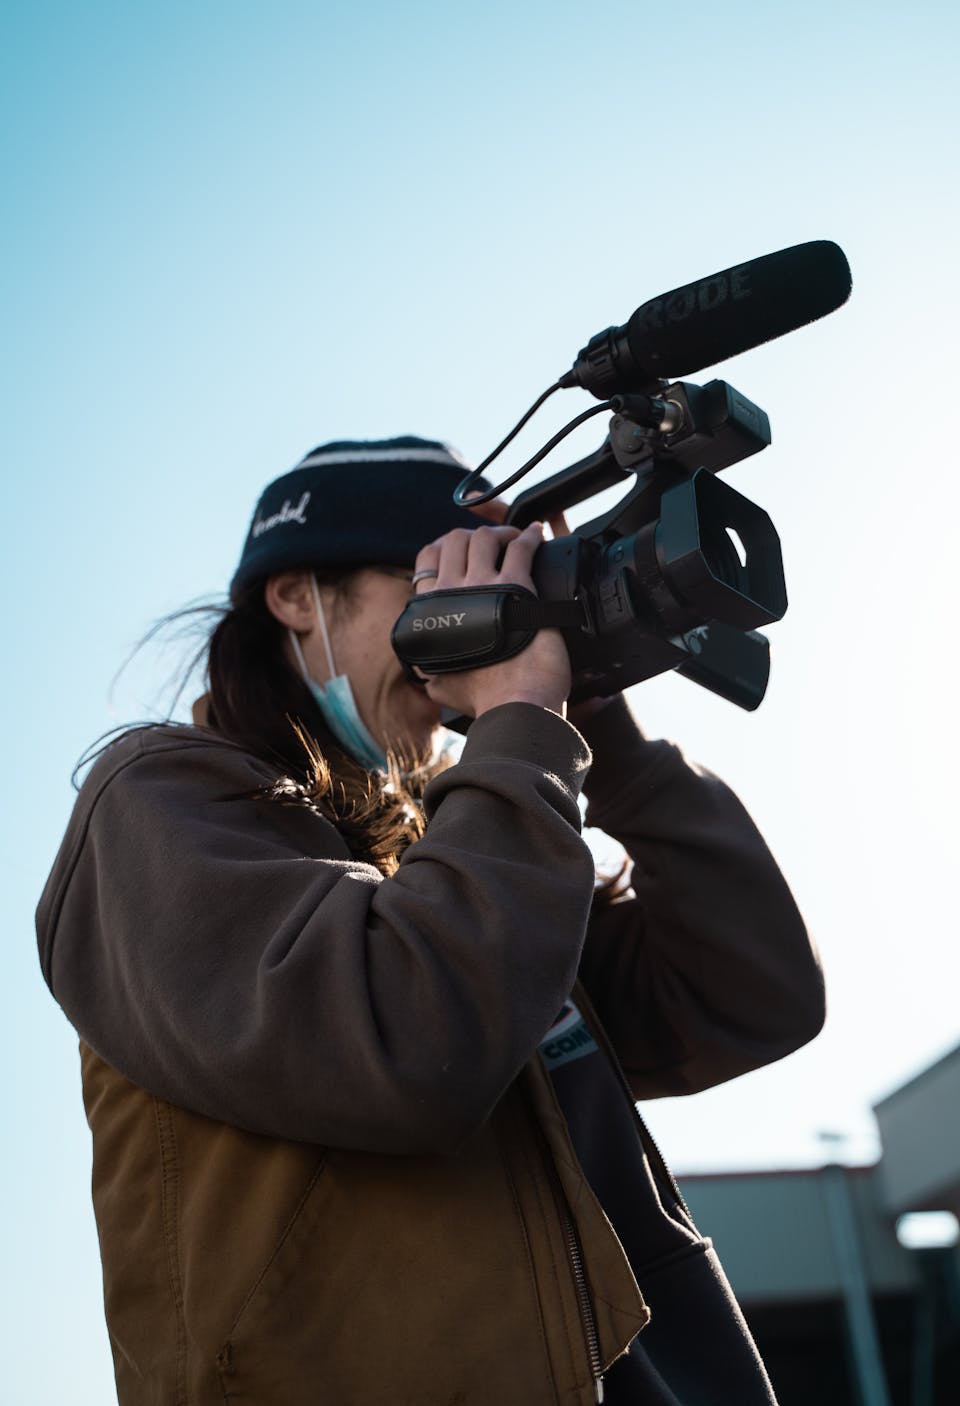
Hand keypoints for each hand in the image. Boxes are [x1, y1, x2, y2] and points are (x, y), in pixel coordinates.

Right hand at [413, 522, 571, 719]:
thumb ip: (432, 674)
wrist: (514, 707)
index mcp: (430, 612)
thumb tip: (430, 680)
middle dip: (474, 536)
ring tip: (515, 540)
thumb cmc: (483, 700)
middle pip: (455, 539)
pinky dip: (529, 536)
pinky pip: (520, 547)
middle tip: (494, 545)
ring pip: (484, 537)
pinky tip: (536, 535)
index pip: (427, 560)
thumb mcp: (441, 687)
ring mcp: (483, 587)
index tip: (463, 554)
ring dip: (501, 533)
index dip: (445, 549)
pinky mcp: (518, 587)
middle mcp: (451, 592)